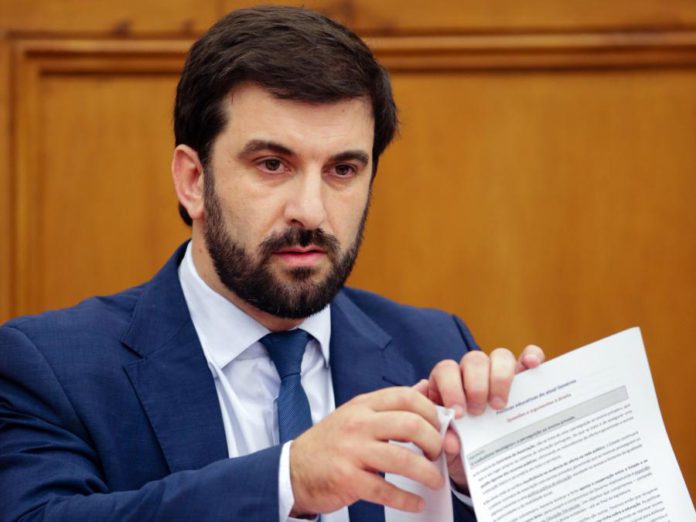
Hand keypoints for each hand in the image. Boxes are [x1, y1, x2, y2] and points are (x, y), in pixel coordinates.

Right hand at [289, 387, 445, 515]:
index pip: (406, 397)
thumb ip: (390, 404)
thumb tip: (422, 387)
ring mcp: (352, 451)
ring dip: (427, 473)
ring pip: (403, 459)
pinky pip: (385, 490)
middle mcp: (358, 423)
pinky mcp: (347, 479)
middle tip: (439, 454)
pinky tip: (416, 502)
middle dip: (434, 441)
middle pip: (410, 425)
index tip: (441, 426)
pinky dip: (406, 499)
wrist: (293, 469)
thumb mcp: (357, 413)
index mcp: (363, 405)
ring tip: (434, 480)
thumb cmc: (330, 442)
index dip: (431, 411)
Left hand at [414, 345, 544, 490]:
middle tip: (479, 412)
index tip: (459, 414)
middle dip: (477, 386)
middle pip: (474, 360)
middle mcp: (472, 372)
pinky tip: (532, 365)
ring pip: (500, 356)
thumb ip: (445, 440)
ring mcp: (498, 373)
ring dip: (501, 378)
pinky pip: (529, 356)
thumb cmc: (458, 448)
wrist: (478, 463)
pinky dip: (531, 356)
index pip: (446, 370)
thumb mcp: (448, 447)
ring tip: (500, 406)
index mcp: (446, 384)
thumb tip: (451, 442)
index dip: (451, 388)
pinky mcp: (523, 379)